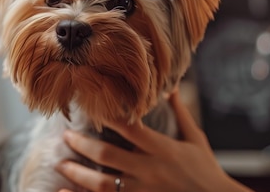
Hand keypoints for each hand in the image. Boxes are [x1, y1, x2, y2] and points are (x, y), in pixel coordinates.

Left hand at [55, 90, 251, 191]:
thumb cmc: (207, 171)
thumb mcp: (196, 139)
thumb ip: (181, 114)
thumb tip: (171, 87)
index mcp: (163, 149)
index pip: (130, 129)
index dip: (109, 117)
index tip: (91, 106)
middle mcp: (150, 170)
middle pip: (108, 156)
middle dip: (83, 145)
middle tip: (66, 136)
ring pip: (103, 184)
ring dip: (79, 174)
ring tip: (62, 163)